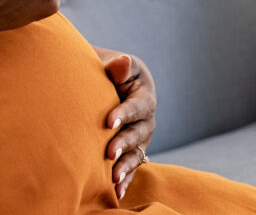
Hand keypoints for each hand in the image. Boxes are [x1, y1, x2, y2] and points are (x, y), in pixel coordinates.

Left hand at [95, 46, 156, 200]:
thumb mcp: (113, 64)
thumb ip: (118, 66)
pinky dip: (126, 180)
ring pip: (137, 153)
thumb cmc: (108, 70)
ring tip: (113, 178)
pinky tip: (116, 193)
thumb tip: (123, 62)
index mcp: (144, 95)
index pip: (136, 106)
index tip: (107, 122)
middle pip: (138, 133)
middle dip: (124, 144)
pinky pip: (132, 167)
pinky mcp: (134, 151)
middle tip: (109, 153)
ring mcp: (142, 137)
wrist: (108, 83)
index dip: (123, 114)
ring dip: (126, 167)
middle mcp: (147, 119)